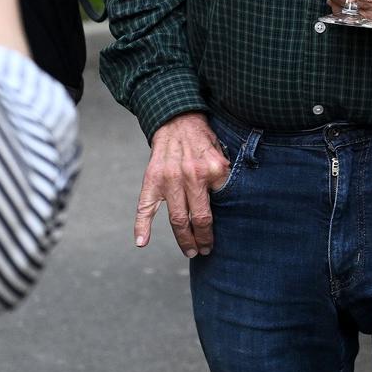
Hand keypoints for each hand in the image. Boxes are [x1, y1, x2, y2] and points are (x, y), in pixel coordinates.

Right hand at [136, 112, 229, 256]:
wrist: (177, 120)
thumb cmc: (203, 140)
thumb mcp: (222, 156)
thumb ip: (223, 179)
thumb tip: (229, 207)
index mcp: (214, 170)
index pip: (220, 206)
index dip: (219, 226)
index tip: (219, 238)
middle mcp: (192, 175)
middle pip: (199, 219)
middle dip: (203, 239)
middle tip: (205, 251)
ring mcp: (170, 179)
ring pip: (178, 219)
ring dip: (184, 239)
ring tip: (190, 252)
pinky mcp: (152, 180)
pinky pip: (145, 207)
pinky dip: (141, 226)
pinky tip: (141, 242)